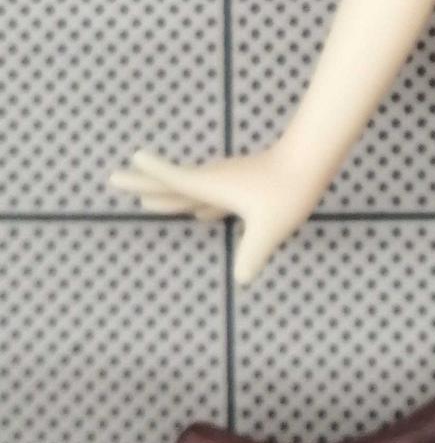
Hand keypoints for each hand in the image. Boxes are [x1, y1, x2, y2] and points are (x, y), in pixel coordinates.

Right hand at [106, 142, 325, 285]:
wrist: (311, 163)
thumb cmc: (288, 192)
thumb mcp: (269, 228)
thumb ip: (252, 254)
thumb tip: (242, 280)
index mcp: (210, 186)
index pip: (171, 180)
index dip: (148, 174)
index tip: (124, 165)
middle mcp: (214, 181)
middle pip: (171, 183)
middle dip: (143, 183)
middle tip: (114, 179)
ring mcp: (228, 182)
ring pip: (190, 190)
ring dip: (168, 194)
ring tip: (149, 203)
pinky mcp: (244, 187)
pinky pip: (211, 197)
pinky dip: (196, 203)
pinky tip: (201, 214)